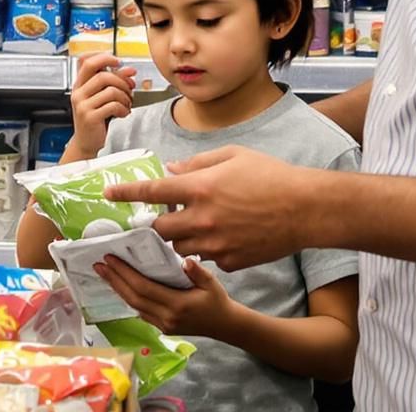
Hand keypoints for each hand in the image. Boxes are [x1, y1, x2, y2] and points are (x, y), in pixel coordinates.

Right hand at [68, 52, 136, 158]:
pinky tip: (123, 113)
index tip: (117, 61)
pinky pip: (113, 105)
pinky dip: (123, 108)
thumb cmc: (94, 118)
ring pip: (110, 90)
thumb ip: (113, 82)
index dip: (103, 57)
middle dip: (121, 80)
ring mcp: (83, 105)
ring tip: (127, 103)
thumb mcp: (100, 97)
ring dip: (124, 96)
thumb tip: (129, 70)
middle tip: (129, 87)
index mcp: (79, 84)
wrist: (86, 142)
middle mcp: (78, 93)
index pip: (85, 61)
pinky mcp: (90, 117)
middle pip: (101, 75)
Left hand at [95, 254, 234, 338]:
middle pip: (133, 297)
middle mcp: (166, 317)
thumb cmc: (217, 301)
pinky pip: (141, 312)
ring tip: (104, 273)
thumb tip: (185, 259)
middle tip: (99, 264)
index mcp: (178, 305)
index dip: (125, 273)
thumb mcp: (212, 283)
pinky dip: (129, 298)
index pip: (144, 288)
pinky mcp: (162, 328)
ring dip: (118, 289)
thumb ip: (198, 271)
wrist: (224, 326)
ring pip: (134, 306)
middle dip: (114, 280)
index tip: (111, 258)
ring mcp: (163, 325)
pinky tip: (120, 287)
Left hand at [104, 146, 313, 272]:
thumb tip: (173, 169)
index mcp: (200, 187)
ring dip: (180, 238)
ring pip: (180, 248)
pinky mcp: (230, 261)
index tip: (109, 194)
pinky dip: (206, 251)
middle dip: (157, 223)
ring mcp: (216, 243)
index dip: (126, 192)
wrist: (306, 209)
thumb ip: (197, 163)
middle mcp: (202, 218)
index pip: (152, 191)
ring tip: (195, 226)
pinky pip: (206, 260)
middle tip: (163, 216)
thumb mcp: (233, 156)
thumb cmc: (272, 176)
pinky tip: (223, 237)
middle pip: (160, 228)